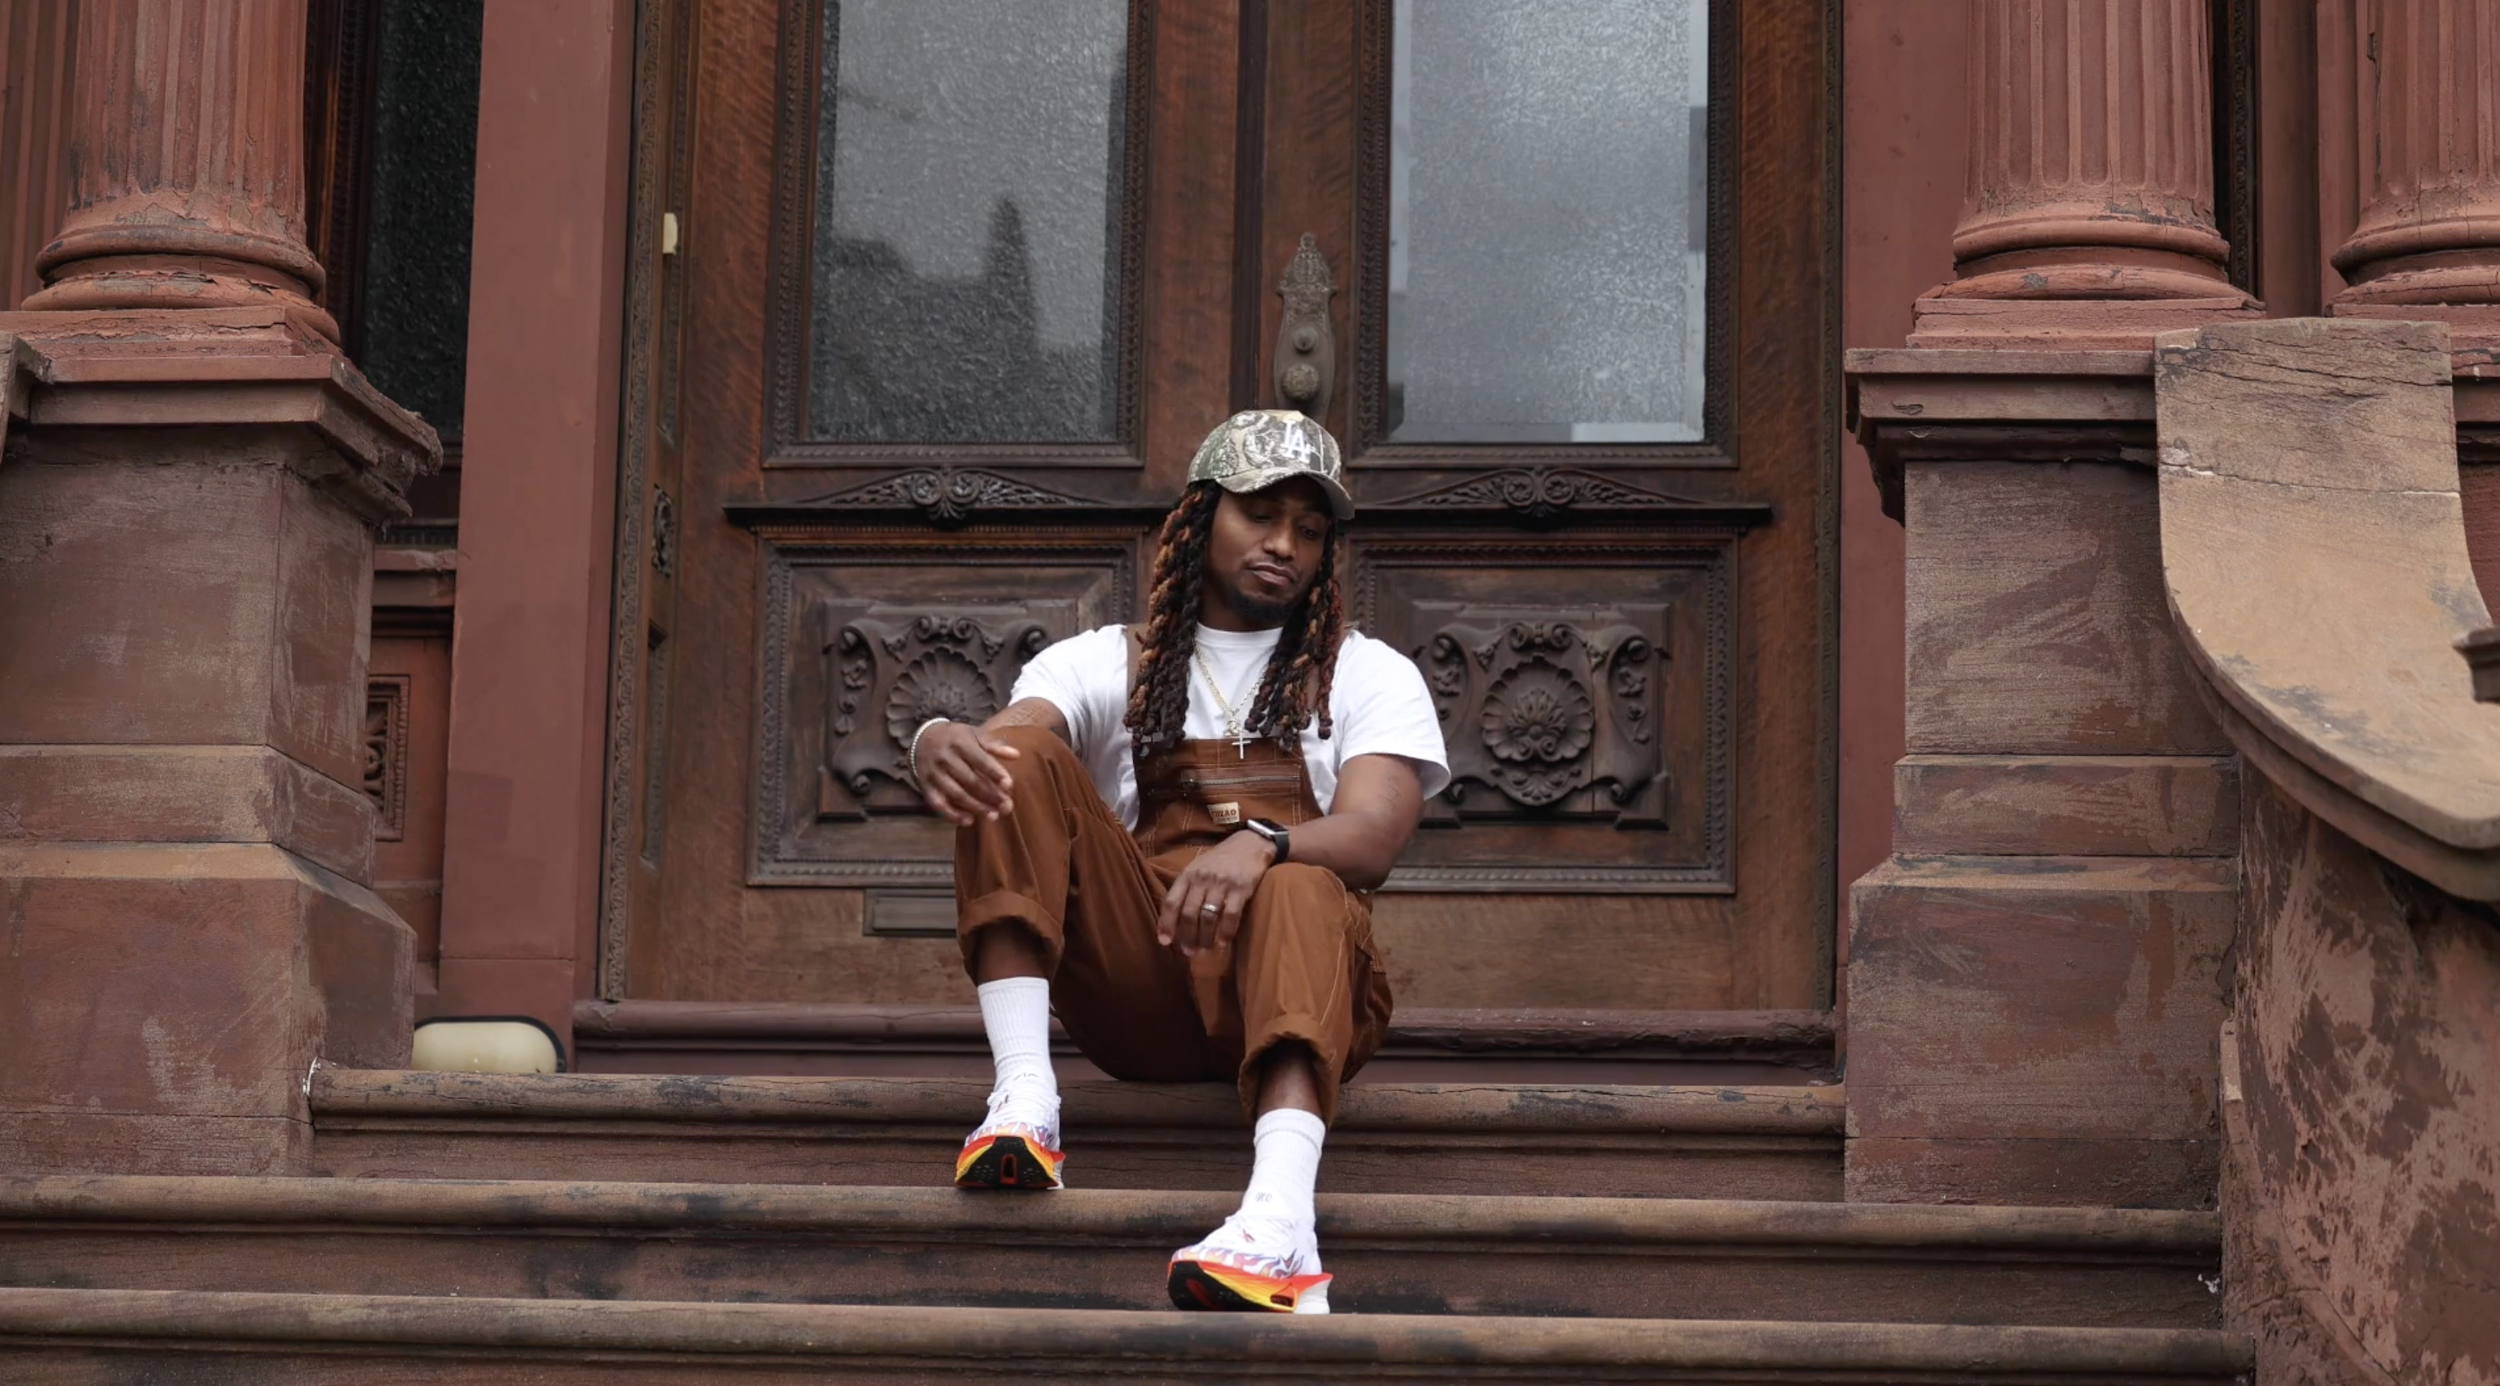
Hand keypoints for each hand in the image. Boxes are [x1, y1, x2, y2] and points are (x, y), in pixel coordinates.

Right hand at [915, 722, 1022, 826]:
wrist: (921, 738)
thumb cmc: (955, 737)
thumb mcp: (973, 734)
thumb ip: (993, 745)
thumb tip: (1016, 754)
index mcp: (960, 742)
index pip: (980, 760)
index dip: (995, 773)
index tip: (1009, 785)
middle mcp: (945, 758)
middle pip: (970, 780)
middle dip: (990, 795)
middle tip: (1007, 807)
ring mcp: (933, 773)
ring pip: (956, 794)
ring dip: (976, 807)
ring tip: (993, 816)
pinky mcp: (925, 786)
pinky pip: (938, 804)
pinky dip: (953, 814)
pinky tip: (969, 821)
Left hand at [1156, 831, 1276, 956]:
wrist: (1250, 844)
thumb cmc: (1220, 860)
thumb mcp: (1198, 867)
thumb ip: (1186, 888)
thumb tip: (1174, 919)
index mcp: (1188, 874)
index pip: (1172, 902)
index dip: (1166, 923)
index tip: (1164, 941)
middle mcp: (1202, 879)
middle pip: (1189, 913)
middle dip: (1187, 936)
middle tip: (1189, 952)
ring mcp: (1222, 884)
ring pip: (1208, 918)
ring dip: (1205, 938)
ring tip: (1205, 950)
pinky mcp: (1241, 889)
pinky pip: (1230, 916)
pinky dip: (1225, 933)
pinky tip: (1222, 944)